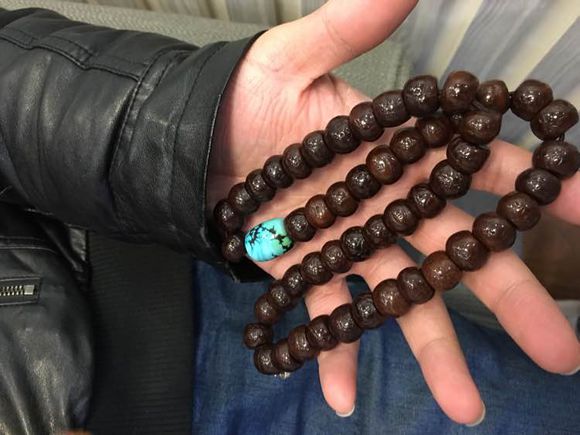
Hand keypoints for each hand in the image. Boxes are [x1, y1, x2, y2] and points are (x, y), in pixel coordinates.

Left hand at [208, 0, 579, 423]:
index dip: (533, 187)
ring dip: (431, 351)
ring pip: (401, 299)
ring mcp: (349, 244)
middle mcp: (385, 205)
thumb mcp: (293, 57)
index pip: (478, 170)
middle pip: (456, 253)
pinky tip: (343, 396)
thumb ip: (348, 26)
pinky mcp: (307, 271)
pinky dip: (334, 353)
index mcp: (396, 152)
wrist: (195, 139)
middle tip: (559, 350)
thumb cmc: (246, 97)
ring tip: (464, 408)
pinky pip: (328, 316)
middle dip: (508, 297)